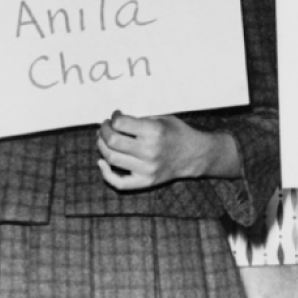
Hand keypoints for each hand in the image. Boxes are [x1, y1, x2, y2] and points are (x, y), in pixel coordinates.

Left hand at [96, 111, 225, 189]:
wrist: (195, 154)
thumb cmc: (177, 133)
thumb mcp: (161, 119)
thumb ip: (139, 121)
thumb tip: (114, 122)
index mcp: (154, 131)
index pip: (120, 124)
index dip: (113, 118)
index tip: (115, 115)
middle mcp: (150, 151)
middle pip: (113, 141)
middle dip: (104, 131)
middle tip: (105, 126)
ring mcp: (147, 168)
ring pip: (112, 159)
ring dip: (102, 147)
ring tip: (103, 140)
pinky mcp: (146, 181)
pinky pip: (119, 182)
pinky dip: (106, 173)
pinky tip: (102, 162)